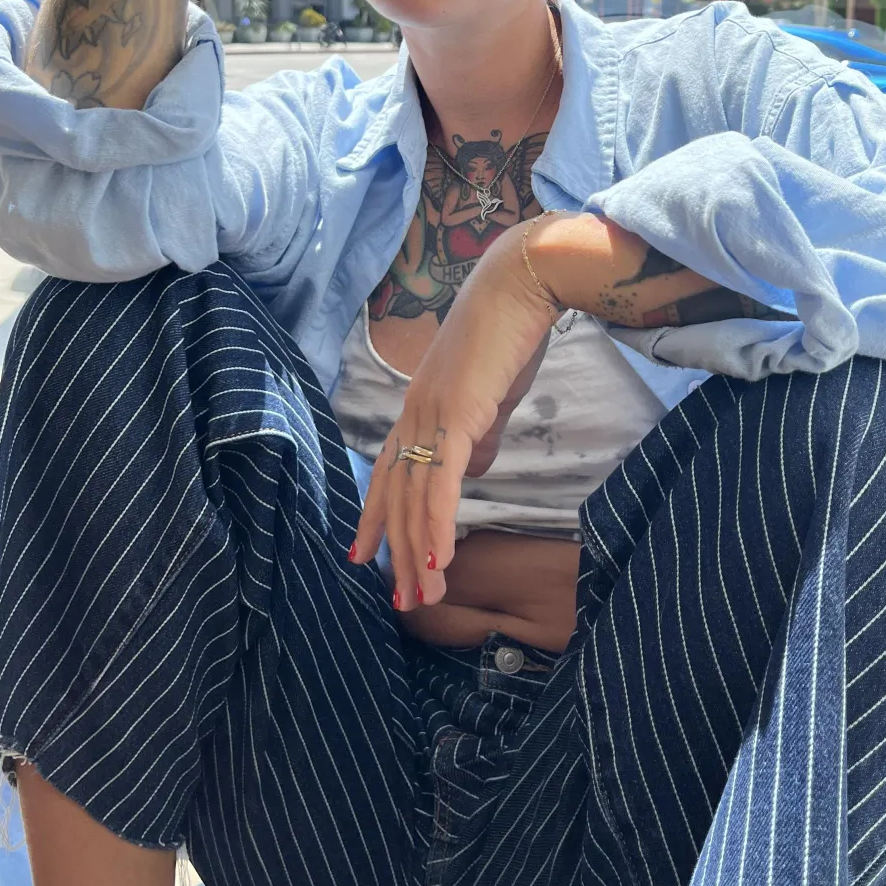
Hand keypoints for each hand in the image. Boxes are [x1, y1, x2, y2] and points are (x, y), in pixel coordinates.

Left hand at [349, 222, 561, 612]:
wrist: (521, 285)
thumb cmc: (511, 333)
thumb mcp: (492, 393)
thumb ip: (478, 432)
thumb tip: (471, 469)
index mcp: (419, 408)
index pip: (387, 472)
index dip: (374, 517)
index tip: (364, 557)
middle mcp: (414, 413)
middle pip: (396, 495)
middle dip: (398, 552)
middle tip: (405, 600)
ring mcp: (431, 414)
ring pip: (414, 497)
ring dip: (419, 552)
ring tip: (424, 595)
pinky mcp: (456, 415)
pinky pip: (441, 481)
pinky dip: (436, 523)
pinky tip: (438, 557)